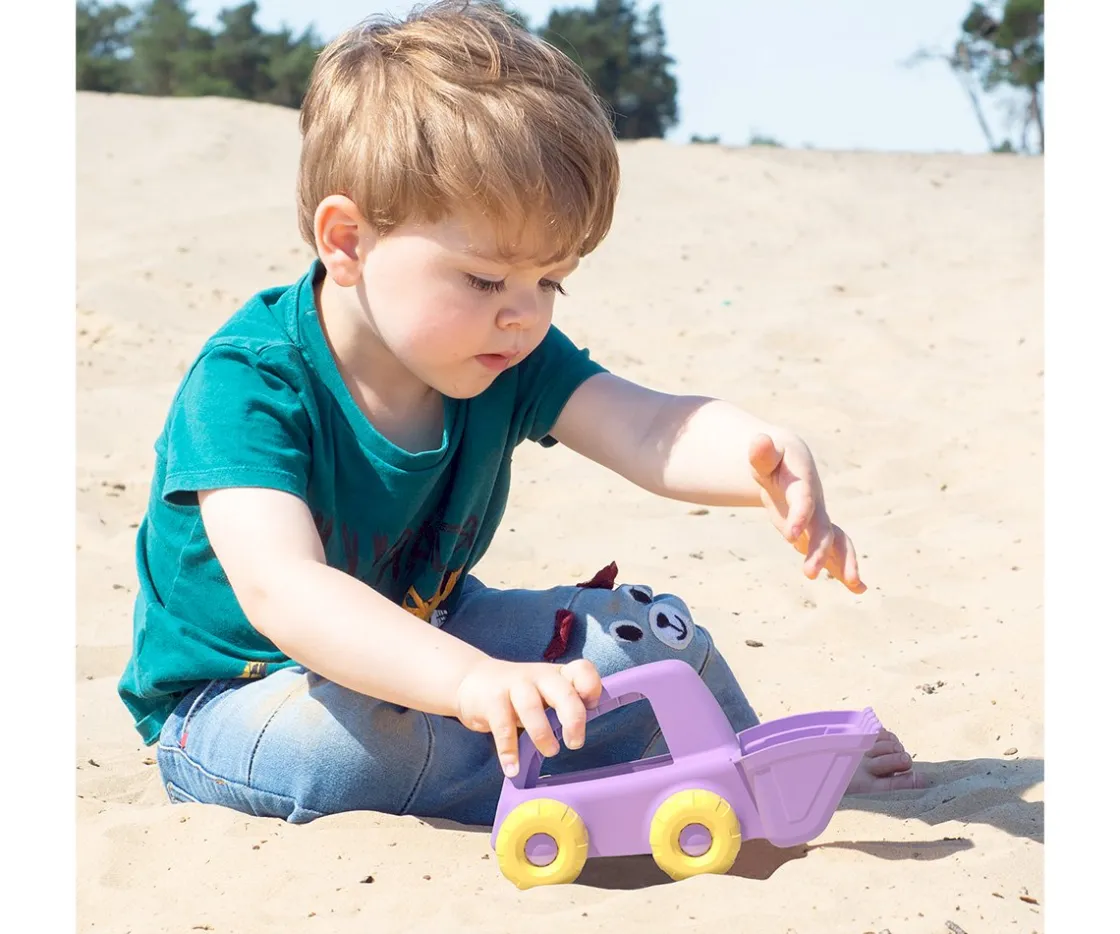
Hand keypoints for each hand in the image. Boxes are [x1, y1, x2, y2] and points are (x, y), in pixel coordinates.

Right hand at [455, 658, 602, 777]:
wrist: (472, 681)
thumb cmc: (518, 694)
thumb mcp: (544, 693)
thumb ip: (564, 706)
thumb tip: (582, 731)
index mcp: (557, 675)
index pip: (581, 670)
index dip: (591, 686)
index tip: (592, 706)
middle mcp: (539, 677)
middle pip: (562, 691)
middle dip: (573, 717)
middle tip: (575, 743)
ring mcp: (514, 686)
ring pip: (531, 707)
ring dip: (542, 733)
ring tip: (550, 751)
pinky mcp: (492, 700)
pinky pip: (502, 727)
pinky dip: (508, 751)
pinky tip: (513, 768)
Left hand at [748, 432, 865, 593]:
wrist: (789, 461)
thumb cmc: (772, 458)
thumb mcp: (763, 455)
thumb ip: (761, 452)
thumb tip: (758, 441)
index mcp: (803, 485)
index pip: (804, 502)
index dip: (800, 517)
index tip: (791, 537)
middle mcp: (816, 505)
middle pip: (823, 529)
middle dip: (819, 552)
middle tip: (809, 574)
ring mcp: (819, 519)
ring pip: (838, 542)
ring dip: (844, 562)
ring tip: (855, 586)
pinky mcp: (816, 531)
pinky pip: (834, 551)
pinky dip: (844, 568)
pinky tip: (858, 589)